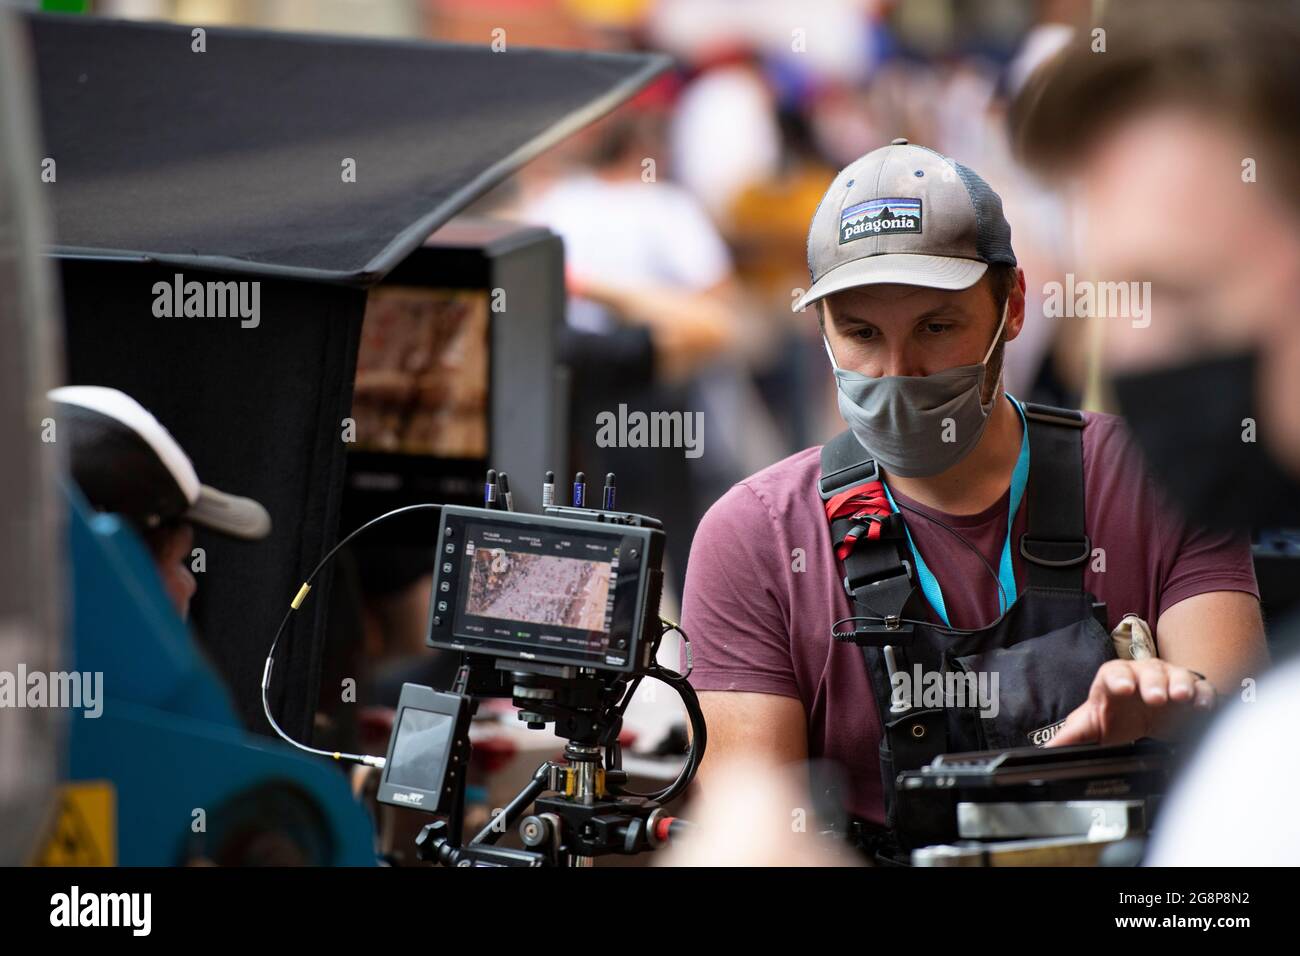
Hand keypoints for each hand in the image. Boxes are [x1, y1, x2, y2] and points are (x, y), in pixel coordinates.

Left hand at [1046, 658, 1216, 746]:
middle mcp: (1143, 675)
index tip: (1121, 687)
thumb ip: (1072, 737)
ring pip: (1177, 676)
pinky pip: (1202, 689)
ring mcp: (1169, 681)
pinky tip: (1203, 706)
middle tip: (1156, 697)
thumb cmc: (1116, 716)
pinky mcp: (1193, 693)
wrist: (1144, 716)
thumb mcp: (1093, 726)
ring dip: (1180, 685)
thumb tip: (1047, 750)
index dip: (1117, 678)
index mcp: (1115, 681)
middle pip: (1148, 671)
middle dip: (1152, 683)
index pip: (1113, 673)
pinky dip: (1204, 696)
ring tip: (1181, 697)